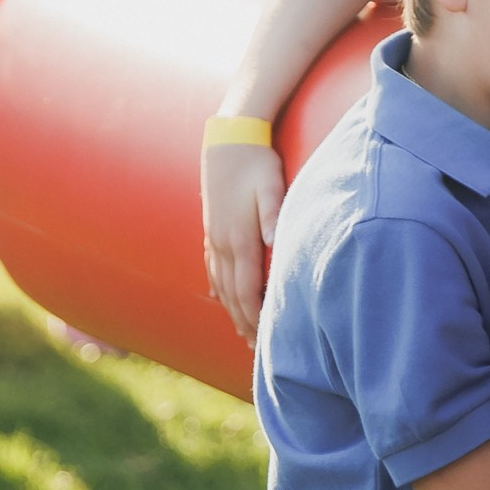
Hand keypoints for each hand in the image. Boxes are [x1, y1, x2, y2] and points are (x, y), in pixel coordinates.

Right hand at [204, 140, 284, 338]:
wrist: (228, 139)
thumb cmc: (257, 163)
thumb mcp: (272, 185)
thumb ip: (276, 214)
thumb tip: (278, 242)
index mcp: (240, 238)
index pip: (247, 289)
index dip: (257, 316)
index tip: (268, 339)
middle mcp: (223, 243)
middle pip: (233, 294)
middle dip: (245, 323)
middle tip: (259, 350)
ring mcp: (214, 237)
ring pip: (221, 284)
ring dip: (232, 311)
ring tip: (244, 333)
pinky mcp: (212, 230)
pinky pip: (213, 268)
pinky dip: (219, 289)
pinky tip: (223, 300)